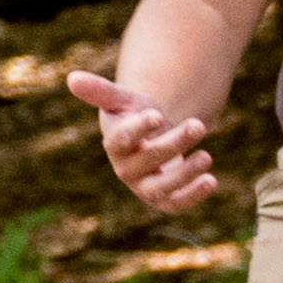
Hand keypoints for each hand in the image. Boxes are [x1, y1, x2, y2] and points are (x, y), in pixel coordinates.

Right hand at [67, 72, 223, 214]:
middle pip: (149, 159)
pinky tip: (211, 181)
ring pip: (162, 188)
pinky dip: (193, 196)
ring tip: (206, 156)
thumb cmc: (133, 114)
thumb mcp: (122, 99)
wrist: (150, 135)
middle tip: (198, 124)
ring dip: (185, 174)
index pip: (122, 139)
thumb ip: (100, 91)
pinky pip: (175, 204)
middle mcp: (126, 169)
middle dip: (174, 142)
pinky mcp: (163, 199)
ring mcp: (144, 186)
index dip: (138, 128)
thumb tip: (72, 78)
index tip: (158, 115)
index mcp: (114, 143)